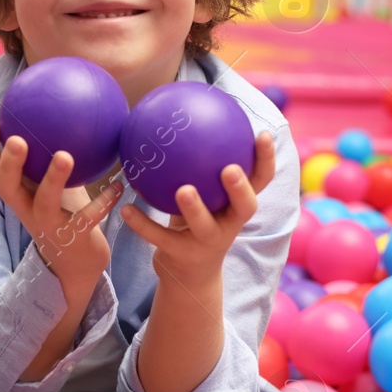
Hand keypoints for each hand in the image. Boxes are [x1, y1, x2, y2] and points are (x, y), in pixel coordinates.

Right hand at [0, 121, 123, 285]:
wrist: (76, 263)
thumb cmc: (64, 213)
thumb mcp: (53, 184)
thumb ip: (51, 156)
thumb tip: (66, 112)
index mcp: (19, 193)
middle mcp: (26, 209)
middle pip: (5, 187)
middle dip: (8, 163)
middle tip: (18, 140)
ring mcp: (48, 225)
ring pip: (44, 202)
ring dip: (52, 179)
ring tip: (64, 156)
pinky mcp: (73, 237)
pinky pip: (87, 218)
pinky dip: (103, 201)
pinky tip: (118, 185)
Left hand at [119, 131, 276, 285]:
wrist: (189, 275)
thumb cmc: (197, 223)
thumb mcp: (206, 197)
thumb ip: (202, 167)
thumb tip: (187, 116)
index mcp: (238, 206)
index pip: (261, 182)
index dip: (266, 159)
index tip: (261, 134)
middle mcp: (229, 225)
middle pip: (245, 207)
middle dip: (240, 188)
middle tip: (229, 169)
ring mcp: (207, 243)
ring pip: (204, 226)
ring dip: (195, 208)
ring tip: (183, 190)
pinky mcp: (182, 256)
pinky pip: (160, 237)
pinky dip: (142, 223)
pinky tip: (125, 208)